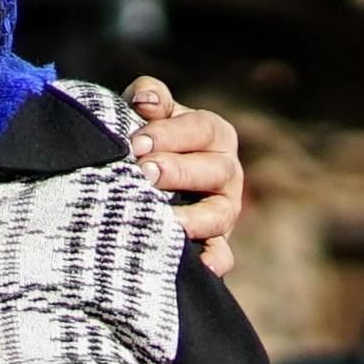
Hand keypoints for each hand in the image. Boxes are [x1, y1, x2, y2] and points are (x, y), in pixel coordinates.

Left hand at [127, 75, 246, 273]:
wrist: (141, 183)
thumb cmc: (147, 141)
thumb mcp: (147, 115)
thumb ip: (149, 97)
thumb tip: (145, 100)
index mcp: (215, 134)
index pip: (201, 129)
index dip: (170, 134)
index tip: (136, 143)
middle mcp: (227, 172)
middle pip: (214, 170)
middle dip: (178, 171)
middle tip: (144, 173)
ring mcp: (223, 211)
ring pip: (219, 214)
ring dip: (194, 217)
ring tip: (165, 218)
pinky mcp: (215, 244)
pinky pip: (222, 255)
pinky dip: (215, 260)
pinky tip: (201, 266)